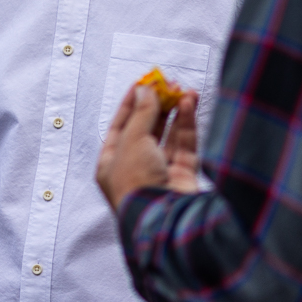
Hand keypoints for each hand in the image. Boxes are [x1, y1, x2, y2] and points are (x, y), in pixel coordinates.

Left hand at [97, 85, 199, 211]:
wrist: (162, 218)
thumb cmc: (137, 184)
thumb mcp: (133, 141)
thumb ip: (142, 113)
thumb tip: (145, 90)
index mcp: (112, 165)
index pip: (120, 127)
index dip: (131, 103)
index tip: (143, 83)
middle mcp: (135, 168)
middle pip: (147, 130)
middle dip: (157, 106)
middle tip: (168, 84)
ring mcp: (160, 173)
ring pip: (169, 136)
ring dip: (175, 112)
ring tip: (184, 91)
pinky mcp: (183, 177)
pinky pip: (184, 145)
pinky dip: (187, 125)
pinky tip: (189, 105)